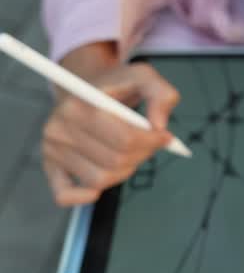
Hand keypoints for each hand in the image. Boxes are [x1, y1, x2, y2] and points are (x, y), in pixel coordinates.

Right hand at [43, 52, 180, 207]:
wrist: (86, 87)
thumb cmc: (115, 86)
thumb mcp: (143, 76)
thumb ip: (161, 94)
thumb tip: (159, 127)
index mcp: (80, 104)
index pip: (125, 139)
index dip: (152, 142)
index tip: (165, 136)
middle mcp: (59, 128)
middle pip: (115, 161)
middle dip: (143, 155)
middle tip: (151, 144)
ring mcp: (52, 150)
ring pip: (100, 180)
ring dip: (125, 171)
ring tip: (131, 153)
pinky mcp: (50, 166)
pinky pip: (64, 195)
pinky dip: (85, 196)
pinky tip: (101, 183)